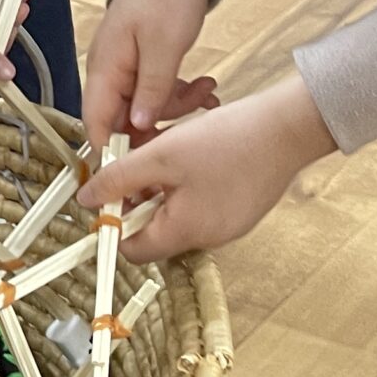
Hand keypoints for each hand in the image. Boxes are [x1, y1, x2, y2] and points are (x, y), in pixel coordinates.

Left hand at [76, 76, 335, 261]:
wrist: (290, 126)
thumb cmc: (229, 140)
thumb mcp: (160, 155)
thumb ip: (118, 179)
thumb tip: (86, 199)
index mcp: (185, 232)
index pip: (133, 250)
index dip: (113, 224)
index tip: (106, 195)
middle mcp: (209, 238)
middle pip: (155, 233)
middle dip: (137, 202)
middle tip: (136, 166)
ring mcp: (229, 226)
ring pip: (177, 217)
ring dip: (162, 192)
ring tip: (166, 157)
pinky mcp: (242, 211)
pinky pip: (202, 207)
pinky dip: (187, 189)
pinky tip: (193, 159)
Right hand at [85, 0, 220, 150]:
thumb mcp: (164, 45)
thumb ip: (151, 88)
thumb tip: (138, 124)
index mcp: (105, 69)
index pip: (95, 122)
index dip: (111, 148)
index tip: (138, 165)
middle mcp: (110, 73)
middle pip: (123, 120)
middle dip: (159, 124)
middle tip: (192, 118)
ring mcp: (126, 71)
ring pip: (145, 108)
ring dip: (178, 106)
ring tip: (207, 92)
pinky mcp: (142, 67)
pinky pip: (156, 93)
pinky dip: (180, 94)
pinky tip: (203, 89)